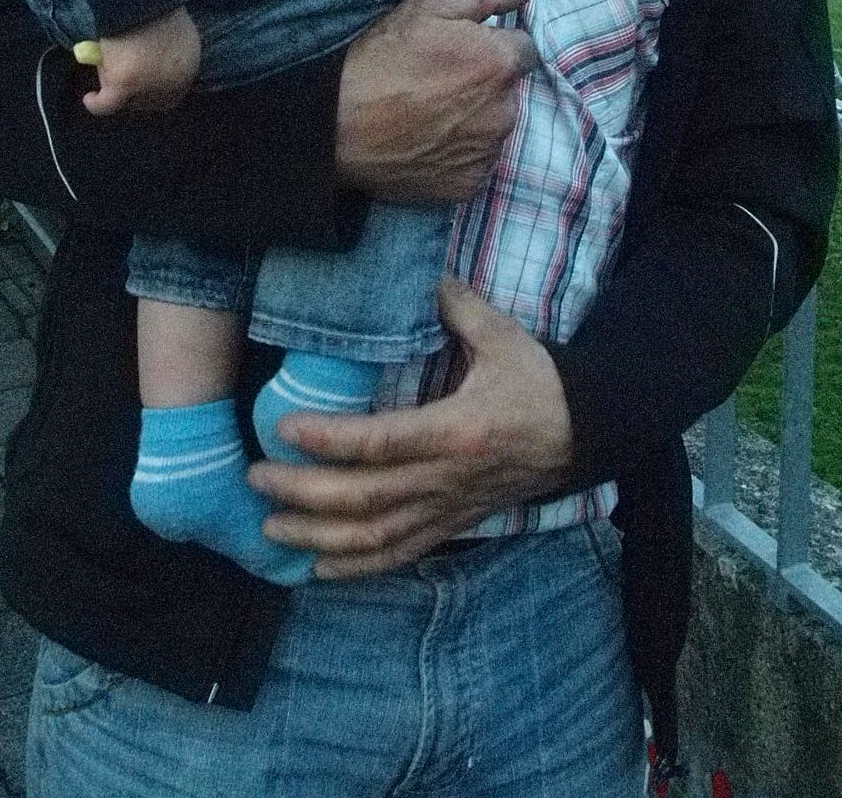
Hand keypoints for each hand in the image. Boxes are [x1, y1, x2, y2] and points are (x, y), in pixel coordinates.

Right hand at [81, 5, 200, 115]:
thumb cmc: (155, 0)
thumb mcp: (173, 26)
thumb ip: (168, 47)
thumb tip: (151, 58)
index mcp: (190, 64)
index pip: (174, 92)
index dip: (155, 92)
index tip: (139, 85)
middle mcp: (175, 80)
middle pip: (152, 100)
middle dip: (135, 96)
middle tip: (117, 84)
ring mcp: (151, 85)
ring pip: (128, 100)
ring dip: (115, 92)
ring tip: (104, 77)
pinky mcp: (125, 85)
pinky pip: (107, 103)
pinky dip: (97, 103)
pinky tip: (90, 98)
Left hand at [247, 276, 574, 576]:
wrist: (585, 433)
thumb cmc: (539, 380)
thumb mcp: (502, 335)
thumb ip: (455, 304)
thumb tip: (414, 274)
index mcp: (457, 430)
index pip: (380, 443)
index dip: (328, 440)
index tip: (283, 428)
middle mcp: (448, 479)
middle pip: (366, 498)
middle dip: (305, 494)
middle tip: (256, 478)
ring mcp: (450, 509)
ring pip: (376, 537)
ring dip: (318, 538)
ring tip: (269, 529)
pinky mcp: (454, 525)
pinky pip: (401, 554)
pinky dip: (357, 567)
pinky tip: (317, 568)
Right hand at [335, 0, 537, 206]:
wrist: (337, 124)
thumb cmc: (382, 57)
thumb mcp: (428, 6)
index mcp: (500, 64)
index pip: (524, 48)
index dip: (493, 46)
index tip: (461, 51)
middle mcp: (505, 112)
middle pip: (509, 91)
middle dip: (486, 83)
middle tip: (439, 81)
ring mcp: (487, 153)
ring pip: (494, 126)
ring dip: (475, 118)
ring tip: (430, 112)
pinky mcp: (469, 184)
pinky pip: (476, 161)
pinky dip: (460, 152)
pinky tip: (428, 140)